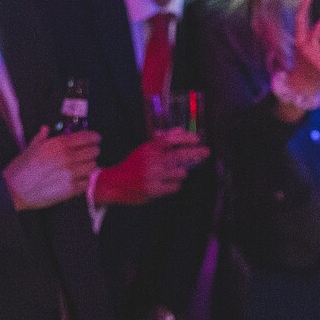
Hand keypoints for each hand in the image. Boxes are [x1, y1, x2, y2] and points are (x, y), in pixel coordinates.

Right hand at [2, 127, 100, 210]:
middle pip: (94, 151)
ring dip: (89, 165)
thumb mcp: (30, 148)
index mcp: (59, 145)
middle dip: (92, 151)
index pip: (88, 137)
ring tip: (83, 166)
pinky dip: (85, 180)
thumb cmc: (20, 169)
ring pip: (93, 166)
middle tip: (88, 153)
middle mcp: (68, 157)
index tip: (95, 139)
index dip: (94, 137)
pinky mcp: (71, 189)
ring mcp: (71, 174)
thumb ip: (42, 138)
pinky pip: (87, 182)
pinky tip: (78, 179)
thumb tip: (46, 129)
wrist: (12, 190)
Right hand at [92, 130, 209, 206]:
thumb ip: (162, 140)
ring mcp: (152, 176)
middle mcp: (150, 161)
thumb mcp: (145, 149)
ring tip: (172, 173)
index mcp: (148, 149)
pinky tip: (166, 183)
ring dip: (181, 173)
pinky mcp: (153, 190)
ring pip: (181, 172)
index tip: (197, 139)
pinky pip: (175, 186)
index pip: (169, 139)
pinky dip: (174, 185)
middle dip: (196, 153)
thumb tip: (181, 130)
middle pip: (179, 155)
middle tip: (206, 152)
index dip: (185, 138)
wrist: (113, 183)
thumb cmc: (134, 165)